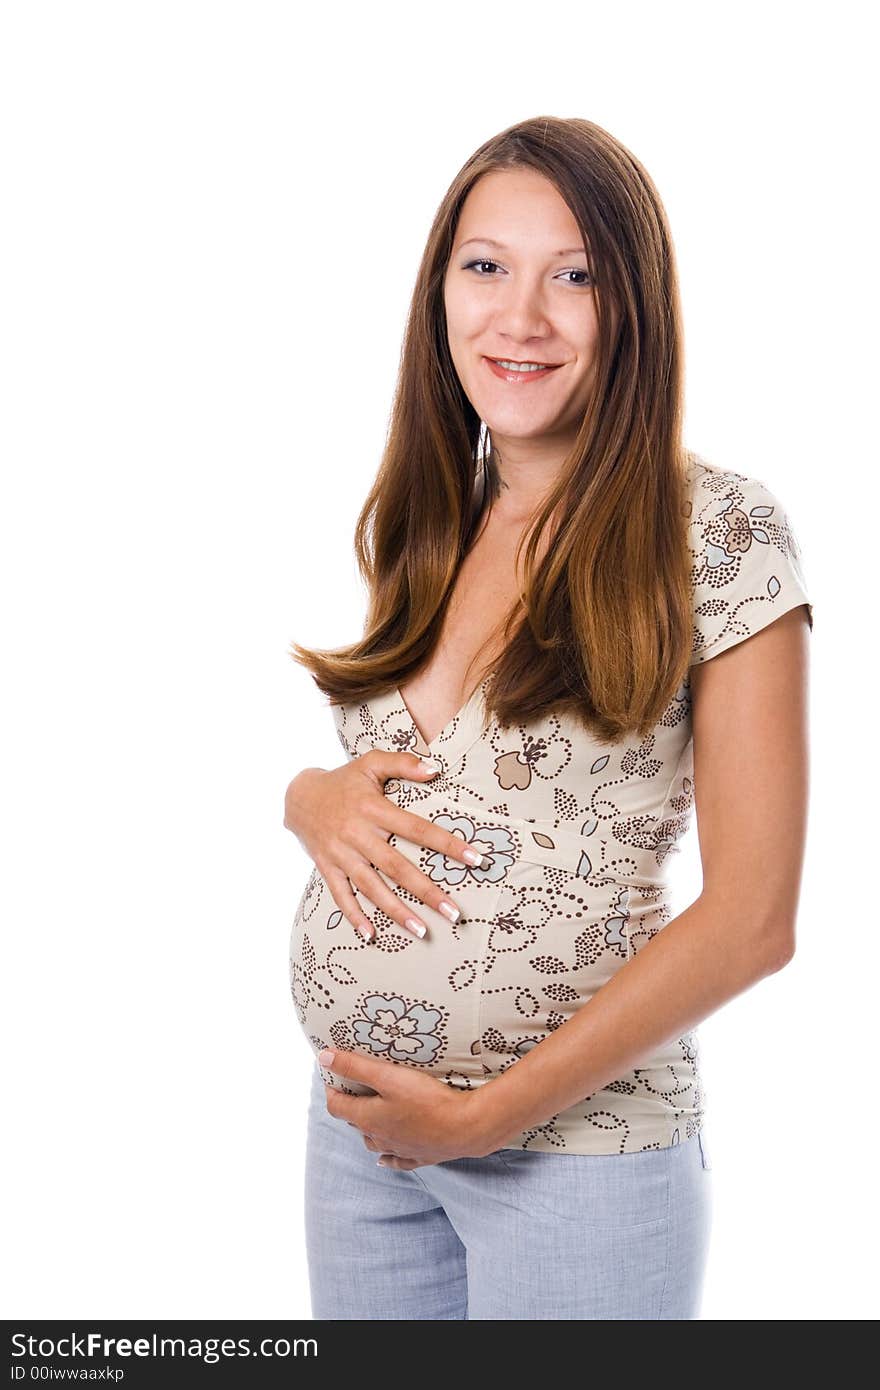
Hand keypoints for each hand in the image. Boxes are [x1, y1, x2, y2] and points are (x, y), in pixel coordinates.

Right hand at [283, 753, 490, 941]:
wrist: (297, 795)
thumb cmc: (343, 780)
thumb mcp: (371, 762)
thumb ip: (403, 764)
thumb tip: (436, 770)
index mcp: (373, 809)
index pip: (417, 829)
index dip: (447, 844)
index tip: (475, 859)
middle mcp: (357, 834)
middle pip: (397, 867)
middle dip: (427, 892)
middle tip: (454, 914)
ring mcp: (340, 854)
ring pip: (372, 887)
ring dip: (397, 912)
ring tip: (422, 932)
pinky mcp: (326, 867)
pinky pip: (340, 896)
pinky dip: (354, 916)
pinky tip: (372, 936)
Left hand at [317, 1047, 492, 1166]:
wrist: (466, 1128)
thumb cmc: (427, 1101)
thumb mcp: (388, 1076)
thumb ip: (356, 1066)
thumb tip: (324, 1058)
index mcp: (367, 1119)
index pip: (337, 1106)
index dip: (332, 1089)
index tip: (333, 1075)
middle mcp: (379, 1138)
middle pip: (355, 1122)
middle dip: (351, 1104)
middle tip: (356, 1086)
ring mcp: (398, 1150)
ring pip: (373, 1141)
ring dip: (368, 1128)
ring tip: (370, 1114)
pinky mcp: (419, 1156)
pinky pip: (396, 1159)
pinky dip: (387, 1156)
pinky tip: (383, 1158)